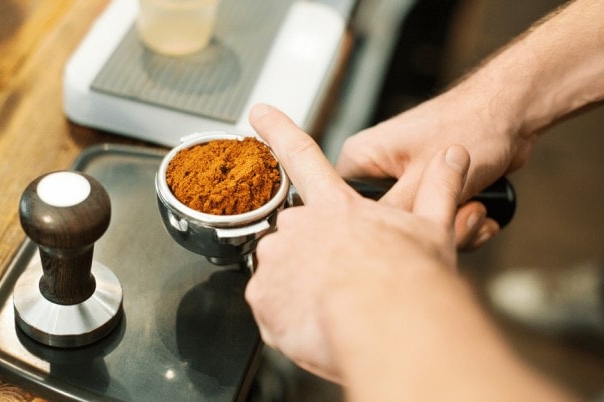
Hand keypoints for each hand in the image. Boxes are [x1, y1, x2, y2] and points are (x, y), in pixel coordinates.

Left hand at [245, 103, 467, 381]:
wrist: (388, 325)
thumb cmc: (410, 278)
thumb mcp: (434, 227)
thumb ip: (439, 188)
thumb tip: (454, 156)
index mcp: (335, 205)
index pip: (303, 155)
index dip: (278, 130)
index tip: (257, 112)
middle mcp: (298, 226)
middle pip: (296, 234)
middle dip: (313, 255)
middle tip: (343, 281)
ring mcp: (277, 259)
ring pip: (282, 271)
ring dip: (301, 287)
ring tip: (335, 309)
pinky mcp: (263, 296)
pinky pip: (271, 308)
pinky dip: (288, 319)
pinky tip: (317, 327)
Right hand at [334, 92, 534, 249]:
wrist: (514, 112)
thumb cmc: (470, 125)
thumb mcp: (424, 180)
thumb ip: (392, 213)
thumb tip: (370, 244)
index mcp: (361, 159)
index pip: (345, 210)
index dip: (373, 231)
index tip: (406, 236)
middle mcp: (377, 170)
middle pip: (386, 224)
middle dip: (427, 231)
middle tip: (458, 219)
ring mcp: (404, 182)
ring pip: (416, 227)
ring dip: (452, 229)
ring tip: (477, 212)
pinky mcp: (429, 191)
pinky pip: (435, 221)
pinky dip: (460, 224)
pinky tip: (484, 217)